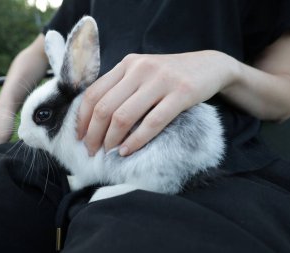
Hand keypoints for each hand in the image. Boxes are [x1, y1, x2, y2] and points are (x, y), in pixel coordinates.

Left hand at [76, 51, 237, 155]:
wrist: (209, 66)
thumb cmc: (171, 75)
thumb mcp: (143, 72)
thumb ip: (122, 87)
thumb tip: (96, 119)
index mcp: (127, 64)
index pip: (94, 93)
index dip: (82, 118)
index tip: (80, 137)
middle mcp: (140, 69)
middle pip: (105, 107)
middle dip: (93, 134)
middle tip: (91, 151)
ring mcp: (161, 80)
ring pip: (124, 116)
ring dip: (111, 139)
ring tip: (108, 152)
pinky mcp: (181, 93)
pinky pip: (152, 122)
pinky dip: (136, 141)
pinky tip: (127, 151)